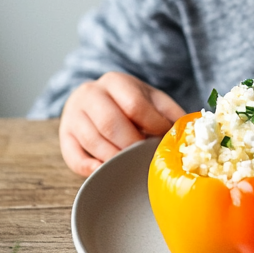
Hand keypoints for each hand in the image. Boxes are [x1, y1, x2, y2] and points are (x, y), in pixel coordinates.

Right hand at [59, 71, 184, 176]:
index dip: (151, 124)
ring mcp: (73, 116)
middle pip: (110, 123)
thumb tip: (189, 129)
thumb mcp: (151, 99)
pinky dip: (92, 168)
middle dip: (132, 145)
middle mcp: (90, 94)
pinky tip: (107, 171)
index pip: (134, 104)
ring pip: (93, 141)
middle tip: (145, 157)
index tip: (162, 138)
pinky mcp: (64, 138)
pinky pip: (75, 158)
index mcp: (115, 81)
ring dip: (115, 158)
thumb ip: (169, 112)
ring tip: (130, 166)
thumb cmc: (128, 102)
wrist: (95, 98)